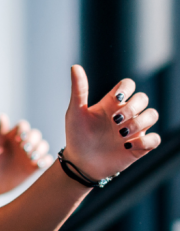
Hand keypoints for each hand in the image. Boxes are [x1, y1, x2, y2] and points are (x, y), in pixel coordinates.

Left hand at [0, 114, 52, 195]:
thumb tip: (2, 116)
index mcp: (13, 136)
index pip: (23, 126)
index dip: (24, 130)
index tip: (19, 138)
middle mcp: (24, 143)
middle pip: (35, 135)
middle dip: (33, 140)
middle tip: (25, 149)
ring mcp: (30, 154)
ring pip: (43, 146)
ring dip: (40, 149)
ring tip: (32, 157)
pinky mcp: (34, 166)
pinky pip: (46, 160)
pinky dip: (46, 160)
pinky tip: (40, 164)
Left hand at [64, 65, 160, 180]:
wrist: (80, 163)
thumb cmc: (77, 136)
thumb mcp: (75, 112)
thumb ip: (79, 90)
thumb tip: (75, 67)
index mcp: (112, 103)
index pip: (129, 85)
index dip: (127, 88)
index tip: (115, 99)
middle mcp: (125, 114)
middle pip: (143, 98)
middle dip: (132, 108)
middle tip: (115, 121)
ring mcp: (134, 129)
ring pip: (152, 115)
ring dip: (140, 123)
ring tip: (121, 134)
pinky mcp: (139, 147)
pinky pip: (155, 139)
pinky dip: (145, 141)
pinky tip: (128, 146)